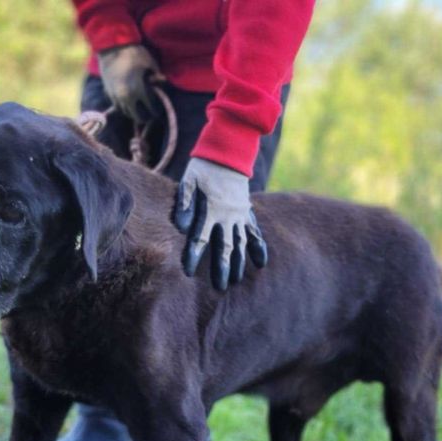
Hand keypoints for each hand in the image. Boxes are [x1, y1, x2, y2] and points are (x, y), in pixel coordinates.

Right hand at [98, 44, 158, 122]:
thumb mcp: (149, 62)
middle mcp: (127, 97)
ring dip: (132, 113)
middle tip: (148, 117)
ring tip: (137, 111)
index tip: (157, 113)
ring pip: (125, 112)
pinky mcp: (108, 93)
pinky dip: (123, 107)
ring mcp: (116, 96)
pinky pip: (117, 106)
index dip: (154, 111)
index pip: (149, 107)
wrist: (111, 48)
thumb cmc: (133, 53)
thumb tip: (163, 81)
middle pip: (136, 115)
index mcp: (139, 90)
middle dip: (143, 117)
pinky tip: (127, 104)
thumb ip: (156, 74)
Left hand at [173, 157, 267, 290]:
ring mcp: (240, 214)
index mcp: (211, 209)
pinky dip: (258, 247)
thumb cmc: (203, 168)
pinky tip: (261, 263)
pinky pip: (255, 231)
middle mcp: (227, 215)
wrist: (229, 152)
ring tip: (236, 281)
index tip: (188, 272)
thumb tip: (180, 226)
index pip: (200, 237)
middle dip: (222, 267)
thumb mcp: (189, 181)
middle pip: (224, 246)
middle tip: (220, 287)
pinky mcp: (247, 211)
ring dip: (238, 262)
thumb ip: (184, 203)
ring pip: (240, 242)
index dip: (194, 254)